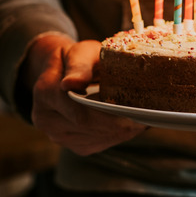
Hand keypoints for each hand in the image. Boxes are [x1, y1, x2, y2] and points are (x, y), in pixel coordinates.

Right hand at [23, 35, 147, 155]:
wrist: (62, 71)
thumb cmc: (77, 58)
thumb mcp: (80, 52)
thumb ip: (79, 66)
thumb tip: (71, 83)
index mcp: (46, 93)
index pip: (81, 112)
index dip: (111, 116)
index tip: (137, 114)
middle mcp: (46, 119)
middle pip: (91, 128)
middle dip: (121, 124)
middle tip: (150, 117)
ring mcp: (57, 135)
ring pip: (98, 139)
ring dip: (122, 131)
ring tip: (143, 118)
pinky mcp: (72, 144)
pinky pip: (99, 144)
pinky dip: (118, 135)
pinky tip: (131, 124)